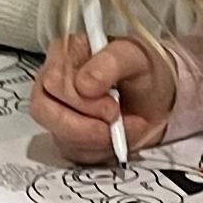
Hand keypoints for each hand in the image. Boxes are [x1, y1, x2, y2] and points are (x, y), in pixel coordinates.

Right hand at [33, 32, 177, 162]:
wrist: (156, 96)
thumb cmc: (143, 70)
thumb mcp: (136, 57)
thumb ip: (111, 62)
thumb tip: (83, 85)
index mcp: (65, 51)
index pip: (52, 81)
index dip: (81, 101)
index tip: (113, 107)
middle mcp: (51, 79)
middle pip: (45, 110)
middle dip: (87, 123)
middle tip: (117, 118)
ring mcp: (54, 109)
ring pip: (58, 134)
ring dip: (96, 139)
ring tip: (122, 129)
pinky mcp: (63, 134)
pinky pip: (71, 151)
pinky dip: (98, 150)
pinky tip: (116, 138)